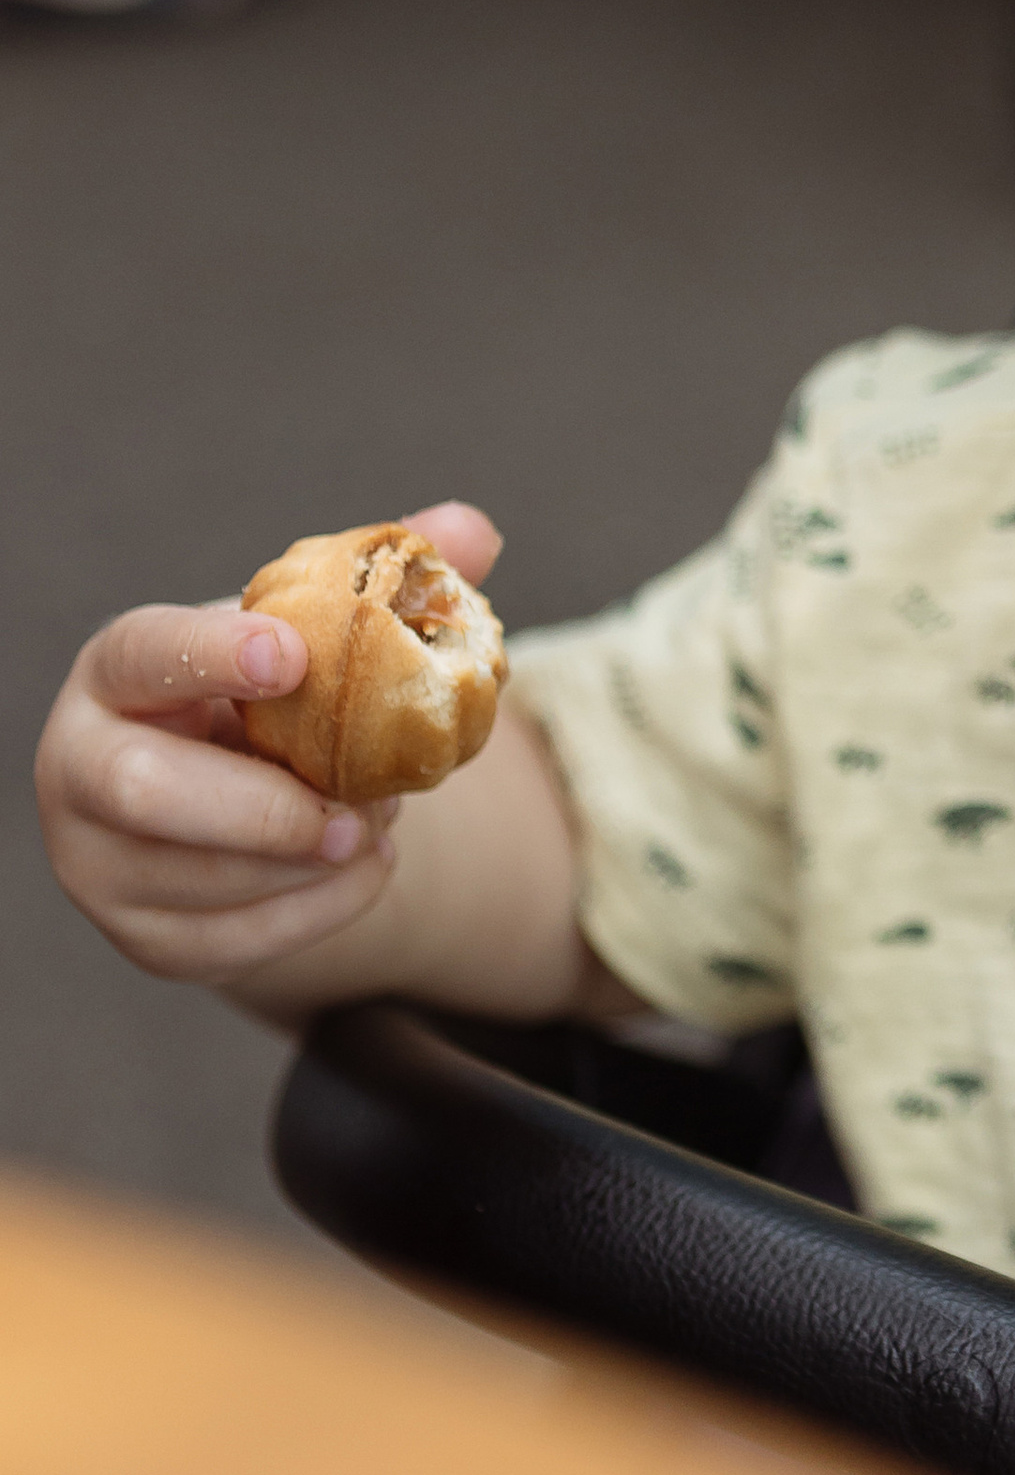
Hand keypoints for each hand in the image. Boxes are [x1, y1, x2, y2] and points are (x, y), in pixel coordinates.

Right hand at [37, 501, 501, 991]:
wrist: (237, 804)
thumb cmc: (267, 702)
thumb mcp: (310, 636)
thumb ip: (385, 576)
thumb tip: (473, 529)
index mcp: (118, 672)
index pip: (143, 654)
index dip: (210, 654)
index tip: (294, 655)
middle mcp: (80, 767)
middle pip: (146, 791)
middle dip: (264, 804)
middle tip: (361, 806)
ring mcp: (100, 865)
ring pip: (200, 879)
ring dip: (313, 861)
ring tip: (376, 823)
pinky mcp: (146, 940)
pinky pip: (236, 944)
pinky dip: (321, 911)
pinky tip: (364, 870)